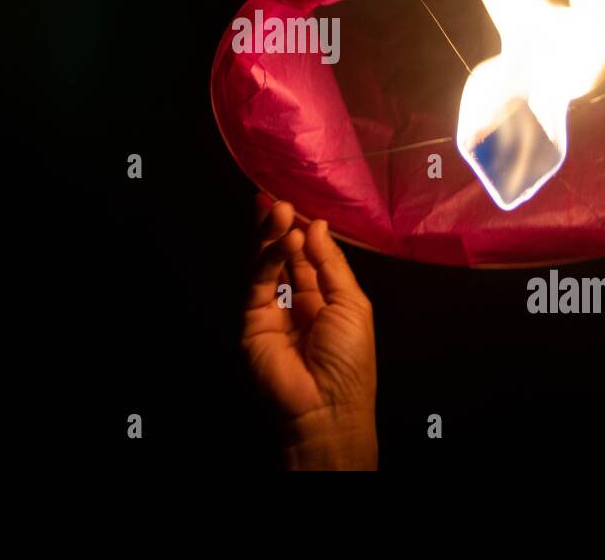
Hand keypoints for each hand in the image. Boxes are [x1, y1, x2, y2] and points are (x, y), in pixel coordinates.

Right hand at [242, 194, 377, 468]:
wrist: (327, 406)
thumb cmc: (350, 361)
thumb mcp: (352, 304)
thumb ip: (331, 263)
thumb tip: (317, 225)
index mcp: (324, 300)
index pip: (308, 257)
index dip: (302, 231)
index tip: (297, 203)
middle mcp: (296, 303)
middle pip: (283, 256)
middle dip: (280, 227)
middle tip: (276, 199)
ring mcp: (272, 311)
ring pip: (266, 264)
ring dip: (271, 235)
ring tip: (278, 208)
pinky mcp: (252, 320)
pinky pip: (259, 282)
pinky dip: (269, 258)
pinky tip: (282, 237)